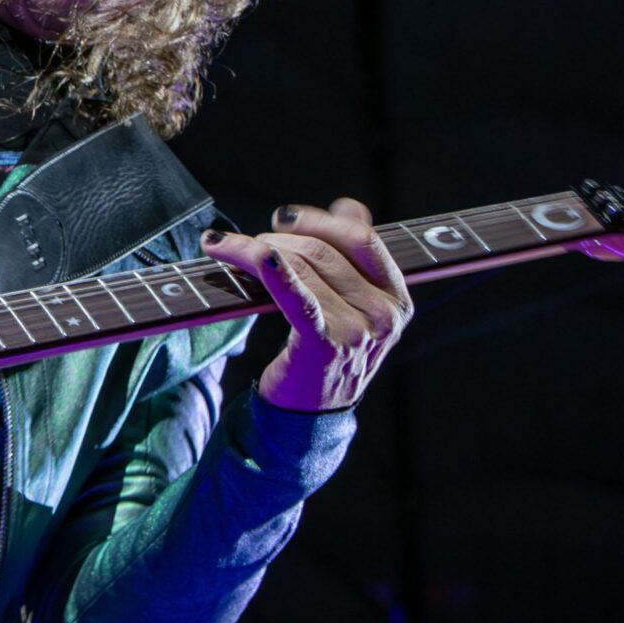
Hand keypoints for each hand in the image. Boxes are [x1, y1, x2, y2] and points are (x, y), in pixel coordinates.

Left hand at [199, 198, 410, 411]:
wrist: (311, 415)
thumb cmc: (329, 352)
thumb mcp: (356, 307)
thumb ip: (354, 258)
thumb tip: (348, 207)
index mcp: (397, 299)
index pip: (361, 238)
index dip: (320, 219)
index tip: (283, 218)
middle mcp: (384, 315)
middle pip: (324, 251)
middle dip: (280, 238)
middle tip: (248, 242)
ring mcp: (357, 332)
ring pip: (303, 267)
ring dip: (257, 249)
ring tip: (226, 248)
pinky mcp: (323, 346)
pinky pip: (296, 297)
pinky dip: (272, 270)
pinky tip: (251, 255)